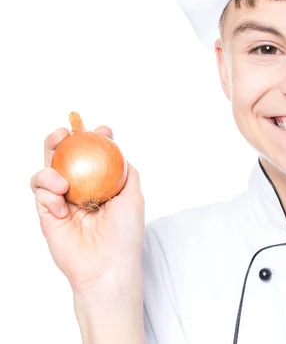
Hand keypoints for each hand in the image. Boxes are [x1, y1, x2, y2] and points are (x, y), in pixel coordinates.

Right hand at [31, 126, 144, 294]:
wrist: (107, 266)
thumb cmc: (126, 233)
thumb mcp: (134, 196)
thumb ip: (127, 172)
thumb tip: (120, 151)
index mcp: (102, 182)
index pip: (94, 155)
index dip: (95, 138)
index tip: (103, 131)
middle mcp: (80, 188)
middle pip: (65, 157)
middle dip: (60, 139)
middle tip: (64, 133)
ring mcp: (62, 200)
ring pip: (46, 171)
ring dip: (50, 168)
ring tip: (63, 182)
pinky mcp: (47, 214)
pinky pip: (39, 194)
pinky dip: (47, 195)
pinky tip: (61, 208)